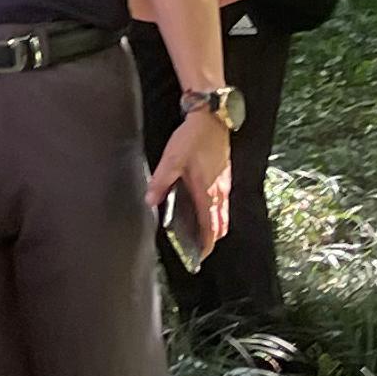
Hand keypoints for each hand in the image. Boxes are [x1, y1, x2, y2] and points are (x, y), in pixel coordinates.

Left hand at [146, 110, 231, 250]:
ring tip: (201, 231)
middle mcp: (219, 192)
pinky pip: (225, 202)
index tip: (198, 257)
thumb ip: (161, 182)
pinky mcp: (226, 176)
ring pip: (224, 214)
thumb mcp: (171, 159)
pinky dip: (218, 213)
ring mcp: (225, 185)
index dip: (205, 245)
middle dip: (211, 239)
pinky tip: (206, 207)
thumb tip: (150, 201)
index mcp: (207, 193)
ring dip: (215, 226)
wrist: (212, 118)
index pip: (210, 228)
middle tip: (198, 247)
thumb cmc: (193, 138)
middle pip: (220, 225)